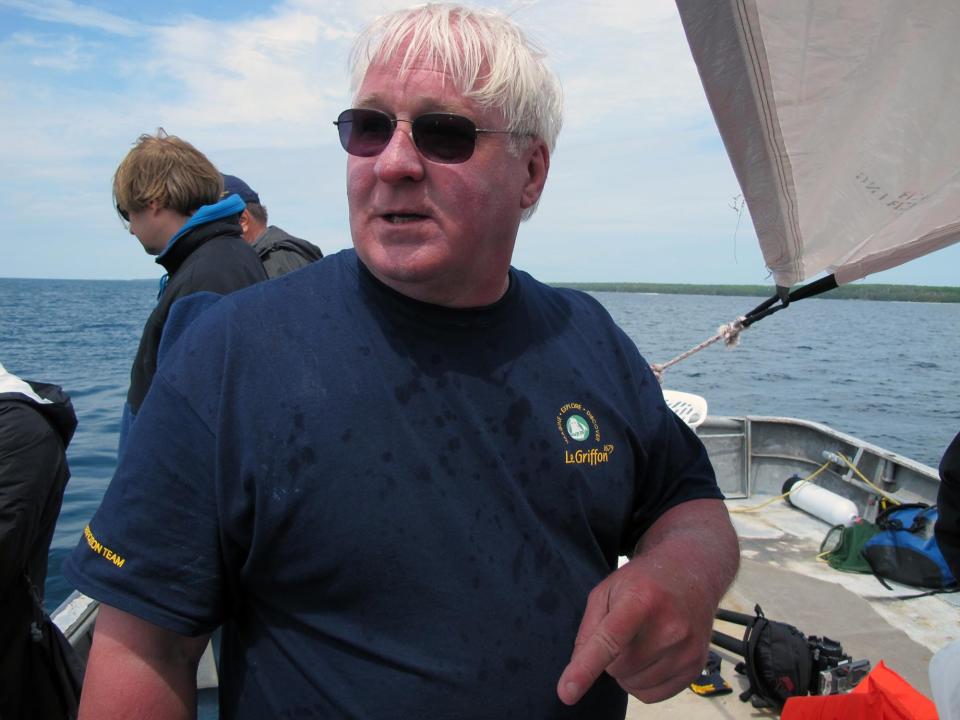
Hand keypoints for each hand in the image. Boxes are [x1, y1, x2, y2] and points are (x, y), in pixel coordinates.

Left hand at [556, 499, 737, 704]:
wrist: (692, 572)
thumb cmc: (643, 581)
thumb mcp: (607, 589)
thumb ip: (589, 627)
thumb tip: (578, 667)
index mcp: (642, 599)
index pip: (609, 641)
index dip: (586, 668)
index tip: (567, 693)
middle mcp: (670, 626)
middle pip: (618, 668)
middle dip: (610, 657)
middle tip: (624, 632)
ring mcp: (687, 648)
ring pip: (633, 685)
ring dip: (626, 671)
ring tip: (638, 641)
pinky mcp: (696, 666)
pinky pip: (652, 696)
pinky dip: (641, 684)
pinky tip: (648, 658)